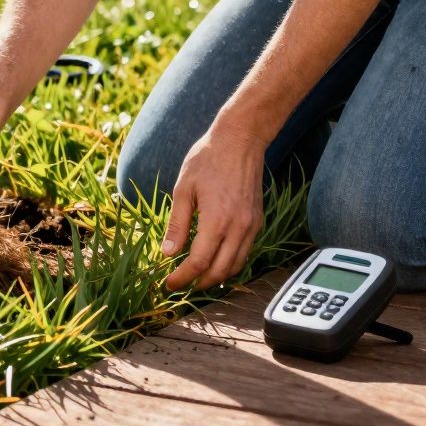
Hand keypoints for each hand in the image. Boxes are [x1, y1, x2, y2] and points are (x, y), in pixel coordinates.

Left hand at [163, 120, 267, 290]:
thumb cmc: (208, 160)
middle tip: (181, 284)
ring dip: (216, 277)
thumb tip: (168, 253)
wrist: (240, 141)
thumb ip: (177, 223)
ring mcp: (251, 225)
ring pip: (236, 265)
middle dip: (199, 283)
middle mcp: (238, 227)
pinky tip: (215, 260)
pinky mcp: (257, 221)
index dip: (183, 277)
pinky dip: (230, 263)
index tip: (169, 284)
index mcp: (217, 220)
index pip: (199, 262)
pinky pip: (245, 252)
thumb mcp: (183, 189)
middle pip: (220, 271)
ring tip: (196, 278)